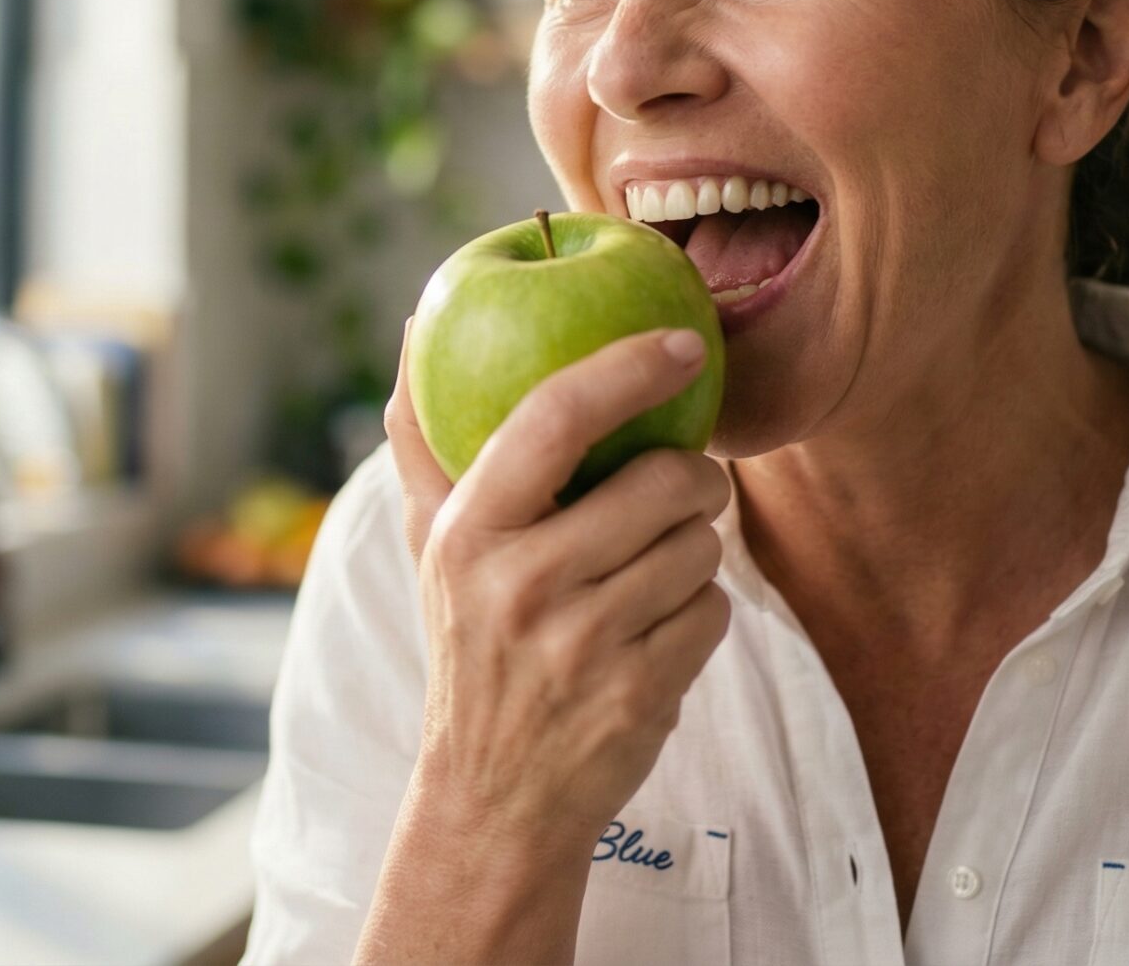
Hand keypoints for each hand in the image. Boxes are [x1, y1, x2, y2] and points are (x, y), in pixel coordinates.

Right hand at [357, 322, 732, 963]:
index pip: (554, 416)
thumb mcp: (433, 549)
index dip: (626, 368)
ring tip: (649, 576)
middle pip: (664, 481)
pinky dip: (700, 614)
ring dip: (693, 553)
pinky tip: (655, 634)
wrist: (492, 800)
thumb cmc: (471, 647)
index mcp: (468, 533)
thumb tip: (414, 328)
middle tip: (681, 488)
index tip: (680, 345)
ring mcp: (584, 642)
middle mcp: (521, 583)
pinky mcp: (640, 692)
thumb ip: (426, 442)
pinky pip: (714, 610)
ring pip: (700, 546)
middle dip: (694, 479)